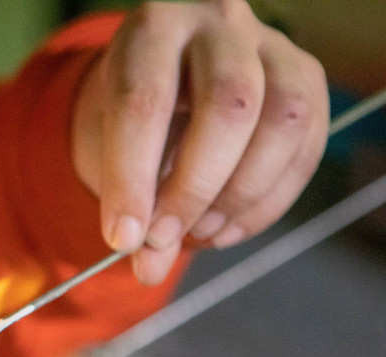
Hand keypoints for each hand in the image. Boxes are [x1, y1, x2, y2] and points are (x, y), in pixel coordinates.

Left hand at [71, 0, 327, 283]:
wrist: (169, 69)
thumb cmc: (135, 110)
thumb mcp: (111, 146)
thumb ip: (130, 205)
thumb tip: (148, 271)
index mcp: (152, 30)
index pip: (144, 102)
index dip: (132, 179)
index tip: (124, 239)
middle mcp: (218, 24)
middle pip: (228, 107)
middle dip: (194, 189)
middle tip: (164, 239)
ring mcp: (271, 46)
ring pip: (281, 122)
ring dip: (240, 196)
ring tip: (198, 235)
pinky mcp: (306, 76)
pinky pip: (305, 146)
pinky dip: (268, 202)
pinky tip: (227, 229)